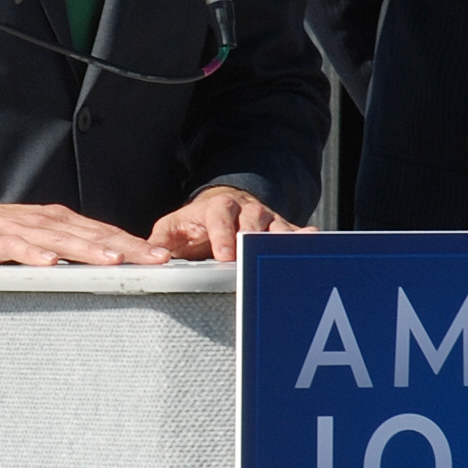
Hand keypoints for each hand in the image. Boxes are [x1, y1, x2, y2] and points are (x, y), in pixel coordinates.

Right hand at [0, 192, 168, 267]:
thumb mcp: (39, 240)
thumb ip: (69, 251)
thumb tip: (106, 268)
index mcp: (61, 222)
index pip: (105, 233)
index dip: (135, 244)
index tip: (164, 258)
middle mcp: (47, 221)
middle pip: (93, 234)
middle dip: (126, 247)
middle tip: (156, 260)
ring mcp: (21, 229)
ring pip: (61, 239)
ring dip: (89, 250)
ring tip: (115, 261)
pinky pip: (17, 247)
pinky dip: (34, 254)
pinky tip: (51, 263)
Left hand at [149, 185, 311, 264]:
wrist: (224, 208)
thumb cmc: (196, 224)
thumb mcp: (174, 228)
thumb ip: (160, 241)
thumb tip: (151, 257)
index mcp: (217, 207)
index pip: (220, 216)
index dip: (223, 234)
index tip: (223, 256)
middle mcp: (246, 210)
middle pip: (254, 221)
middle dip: (253, 240)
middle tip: (252, 260)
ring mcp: (268, 219)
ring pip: (278, 228)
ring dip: (281, 242)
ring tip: (287, 258)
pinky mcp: (283, 230)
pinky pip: (297, 234)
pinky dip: (306, 240)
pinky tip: (315, 245)